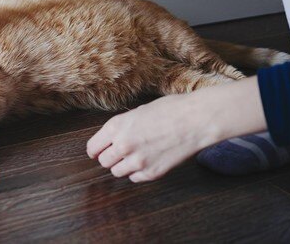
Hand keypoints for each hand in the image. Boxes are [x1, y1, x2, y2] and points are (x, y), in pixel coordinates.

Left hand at [86, 94, 218, 182]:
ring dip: (122, 166)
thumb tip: (113, 137)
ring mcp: (137, 161)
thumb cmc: (171, 110)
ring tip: (134, 157)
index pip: (93, 147)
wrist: (196, 120)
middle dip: (109, 158)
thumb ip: (122, 127)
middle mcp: (123, 145)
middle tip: (117, 154)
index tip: (97, 152)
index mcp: (116, 127)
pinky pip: (135, 178)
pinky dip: (137, 173)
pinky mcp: (152, 173)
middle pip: (103, 162)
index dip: (95, 150)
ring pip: (117, 172)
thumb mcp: (138, 112)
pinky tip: (146, 162)